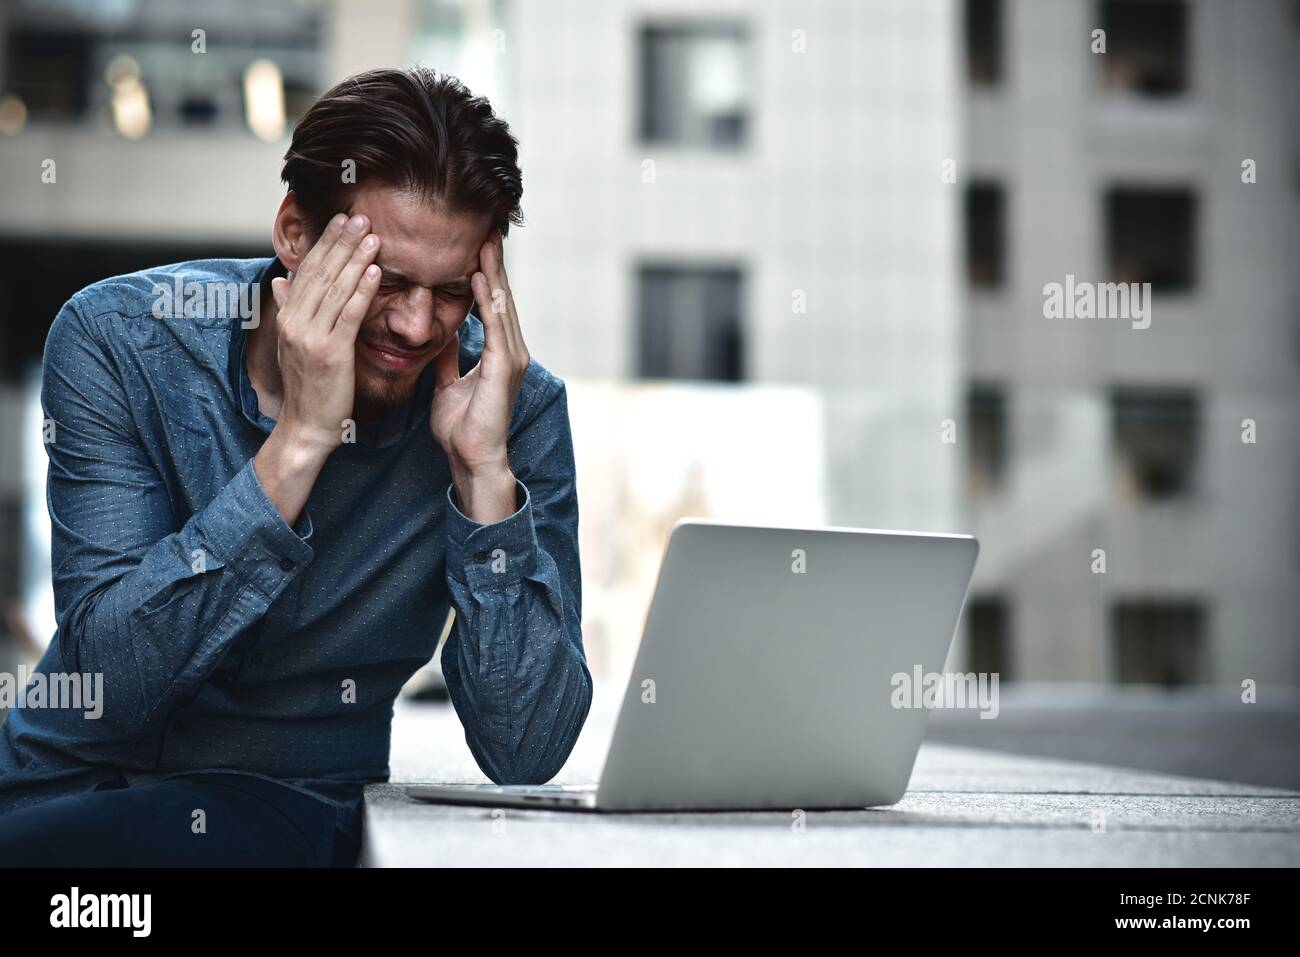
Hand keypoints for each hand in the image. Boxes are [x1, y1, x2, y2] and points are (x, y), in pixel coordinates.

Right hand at [268, 212, 381, 454]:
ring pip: (336, 289)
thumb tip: (283, 280)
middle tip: (359, 216)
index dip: (326, 243)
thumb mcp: (293, 344)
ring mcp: (310, 337)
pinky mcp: (330, 353)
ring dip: (356, 259)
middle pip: (321, 273)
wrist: (306, 426)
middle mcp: (295, 322)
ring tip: (372, 235)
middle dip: (341, 242)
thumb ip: (291, 310)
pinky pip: (350, 315)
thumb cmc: (309, 387)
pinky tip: (375, 272)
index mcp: (287, 317)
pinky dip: (363, 291)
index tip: (341, 220)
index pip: (308, 271)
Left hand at [431, 232, 528, 522]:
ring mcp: (512, 358)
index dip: (486, 274)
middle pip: (503, 298)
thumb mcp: (449, 383)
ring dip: (494, 273)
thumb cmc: (462, 427)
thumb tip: (441, 336)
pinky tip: (480, 279)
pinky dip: (488, 302)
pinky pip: (497, 327)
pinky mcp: (505, 368)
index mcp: (500, 353)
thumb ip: (449, 357)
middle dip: (494, 264)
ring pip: (503, 306)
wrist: (472, 457)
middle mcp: (512, 350)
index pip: (493, 305)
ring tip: (485, 243)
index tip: (476, 245)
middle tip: (487, 229)